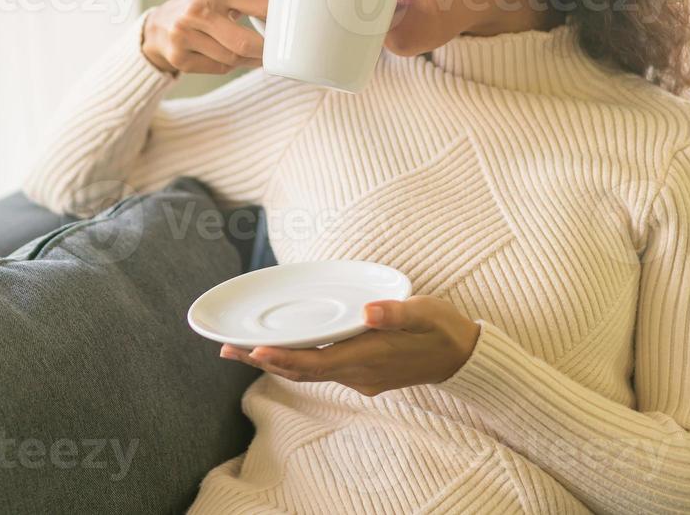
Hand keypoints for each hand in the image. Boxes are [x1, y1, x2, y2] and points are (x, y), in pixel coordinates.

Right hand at [141, 0, 278, 76]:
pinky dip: (232, 67)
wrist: (158, 26)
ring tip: (260, 55)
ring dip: (251, 60)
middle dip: (265, 49)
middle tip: (279, 49)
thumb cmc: (199, 3)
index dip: (277, 16)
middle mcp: (196, 10)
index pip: (257, 4)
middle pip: (243, 42)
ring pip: (231, 59)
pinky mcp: (179, 58)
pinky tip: (237, 60)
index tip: (290, 23)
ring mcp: (184, 36)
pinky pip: (218, 68)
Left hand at [218, 295, 480, 396]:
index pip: (315, 362)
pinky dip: (295, 362)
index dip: (282, 358)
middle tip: (226, 349)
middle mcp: (358, 373)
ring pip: (308, 373)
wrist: (463, 356)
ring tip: (240, 351)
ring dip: (275, 363)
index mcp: (368, 357)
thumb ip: (395, 312)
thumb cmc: (441, 328)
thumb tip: (369, 313)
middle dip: (263, 361)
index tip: (252, 350)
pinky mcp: (362, 374)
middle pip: (301, 371)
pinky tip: (282, 351)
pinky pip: (320, 371)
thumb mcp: (424, 312)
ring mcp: (359, 377)